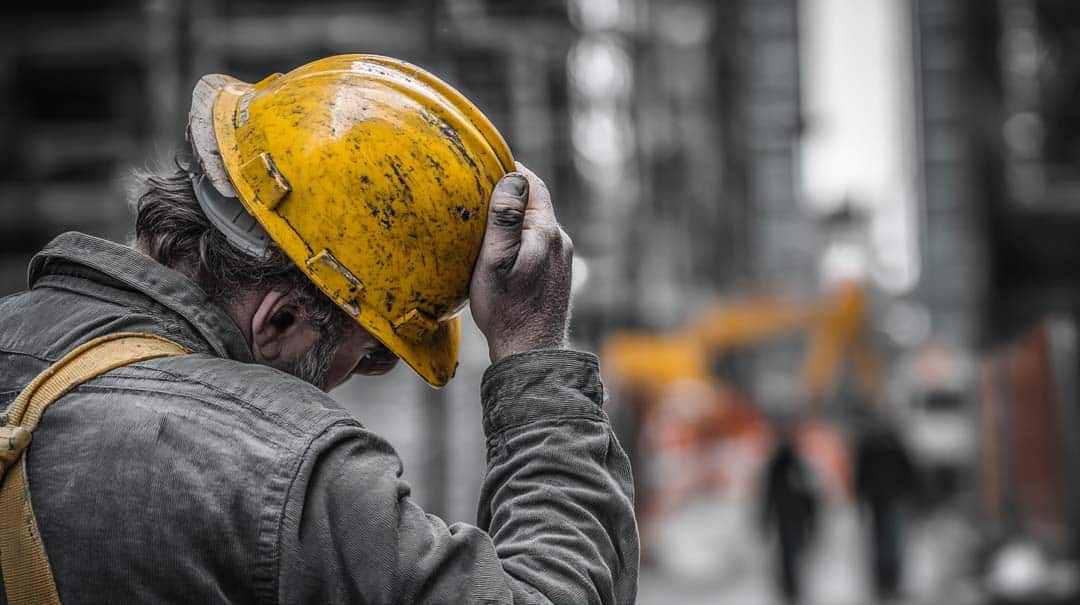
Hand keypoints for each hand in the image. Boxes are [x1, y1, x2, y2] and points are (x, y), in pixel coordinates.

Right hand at [470, 163, 572, 362]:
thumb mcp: (494, 261)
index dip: (509, 170)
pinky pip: (538, 243)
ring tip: (485, 223)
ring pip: (536, 224)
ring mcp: (562, 258)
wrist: (531, 353)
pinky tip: (502, 252)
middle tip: (478, 192)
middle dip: (509, 194)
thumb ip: (504, 219)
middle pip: (535, 202)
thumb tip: (513, 177)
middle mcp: (560, 241)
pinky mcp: (558, 274)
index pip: (532, 183)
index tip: (484, 165)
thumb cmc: (506, 310)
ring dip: (515, 219)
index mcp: (546, 232)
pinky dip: (521, 238)